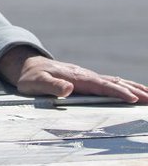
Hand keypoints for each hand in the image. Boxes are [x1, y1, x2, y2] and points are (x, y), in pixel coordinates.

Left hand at [0, 46, 147, 103]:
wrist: (29, 66)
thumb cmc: (32, 78)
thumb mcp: (36, 83)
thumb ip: (51, 86)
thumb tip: (68, 88)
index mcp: (77, 78)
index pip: (102, 86)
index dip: (118, 92)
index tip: (133, 99)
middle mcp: (86, 76)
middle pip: (115, 83)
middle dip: (135, 91)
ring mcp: (89, 77)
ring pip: (116, 82)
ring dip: (134, 88)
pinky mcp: (89, 80)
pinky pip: (111, 83)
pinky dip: (126, 86)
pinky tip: (136, 92)